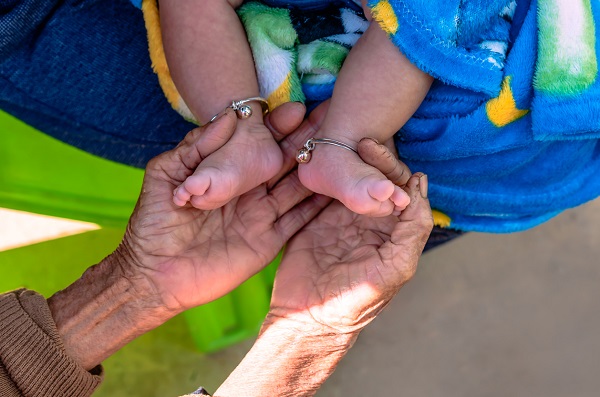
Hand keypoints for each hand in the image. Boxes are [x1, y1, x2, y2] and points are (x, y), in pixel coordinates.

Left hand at [118, 102, 326, 313]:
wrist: (155, 273)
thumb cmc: (154, 222)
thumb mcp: (167, 174)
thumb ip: (197, 146)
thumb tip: (228, 115)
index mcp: (226, 172)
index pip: (258, 143)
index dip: (278, 126)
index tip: (299, 107)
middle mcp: (249, 190)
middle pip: (284, 161)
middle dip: (307, 141)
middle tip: (333, 120)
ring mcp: (261, 215)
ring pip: (297, 187)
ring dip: (319, 170)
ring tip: (342, 150)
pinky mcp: (269, 241)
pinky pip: (299, 220)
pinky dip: (318, 206)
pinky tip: (339, 191)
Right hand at [215, 139, 432, 396]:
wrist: (308, 319)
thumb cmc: (356, 301)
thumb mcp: (394, 269)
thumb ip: (413, 232)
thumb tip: (421, 188)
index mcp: (392, 228)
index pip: (399, 188)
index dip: (391, 167)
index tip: (375, 150)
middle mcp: (370, 218)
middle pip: (375, 178)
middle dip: (370, 158)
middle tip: (357, 141)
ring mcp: (341, 216)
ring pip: (351, 179)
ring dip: (347, 160)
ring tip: (338, 141)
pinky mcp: (315, 217)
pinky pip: (323, 189)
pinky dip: (325, 172)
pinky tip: (320, 157)